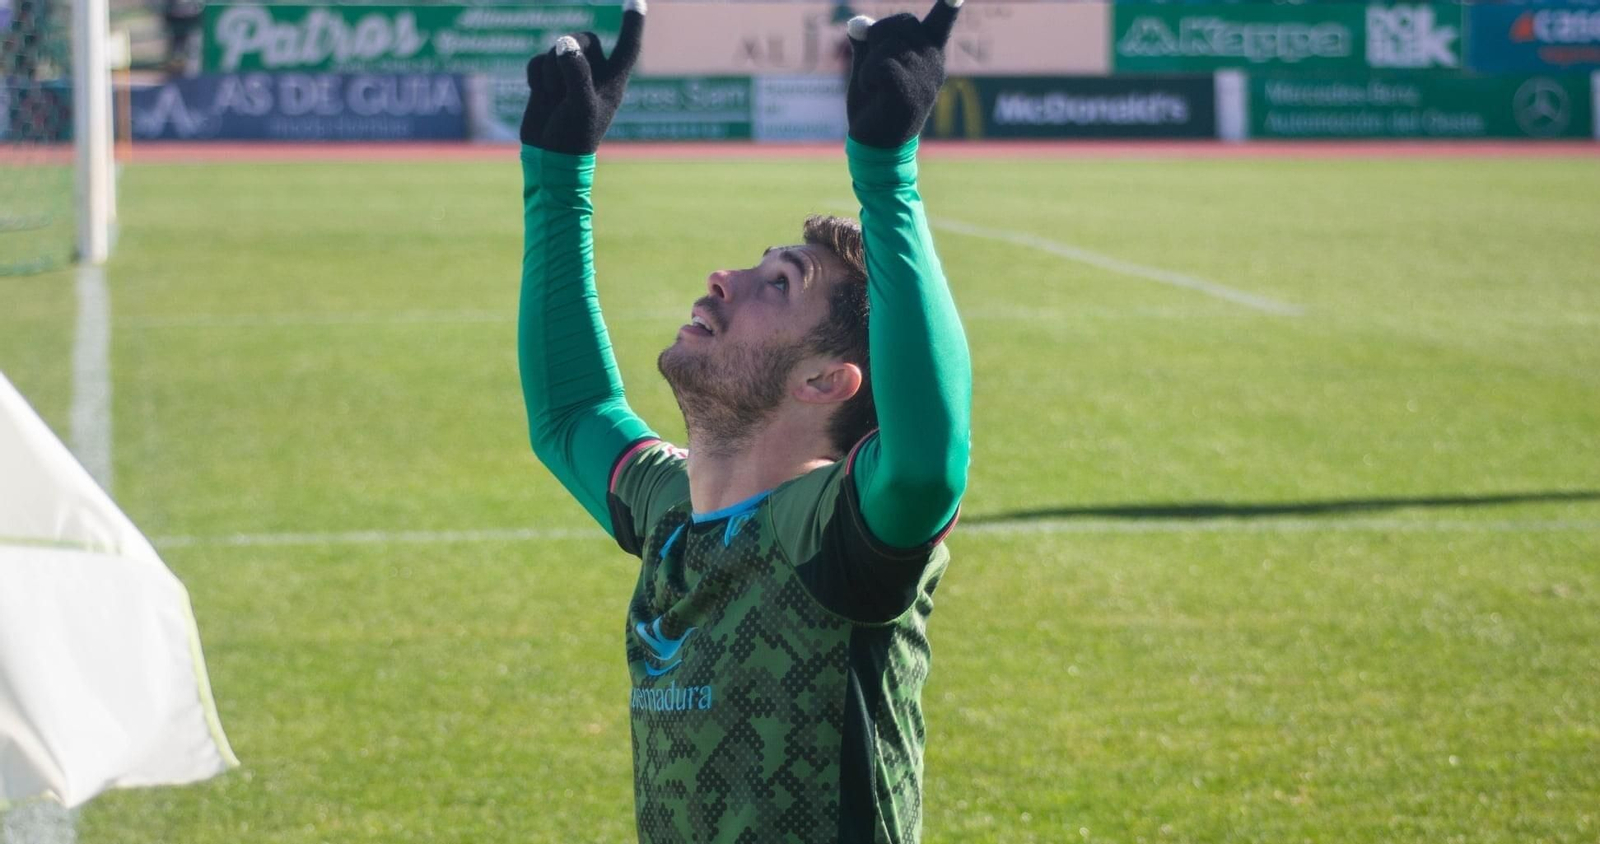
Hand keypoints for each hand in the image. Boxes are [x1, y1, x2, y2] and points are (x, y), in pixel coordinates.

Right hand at [521, 0, 645, 154]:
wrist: (548, 156)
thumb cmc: (573, 136)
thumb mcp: (581, 105)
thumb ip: (576, 72)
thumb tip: (563, 44)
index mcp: (613, 81)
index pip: (628, 46)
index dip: (632, 23)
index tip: (636, 0)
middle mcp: (594, 74)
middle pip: (581, 39)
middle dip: (567, 55)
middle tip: (564, 88)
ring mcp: (569, 76)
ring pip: (556, 49)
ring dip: (550, 73)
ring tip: (554, 100)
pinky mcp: (547, 80)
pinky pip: (538, 60)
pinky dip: (536, 76)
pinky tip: (541, 97)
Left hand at [845, 0, 960, 148]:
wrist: (877, 147)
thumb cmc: (874, 105)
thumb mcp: (868, 68)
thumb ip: (866, 44)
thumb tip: (857, 24)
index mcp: (929, 52)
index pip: (942, 20)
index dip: (950, 5)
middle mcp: (934, 62)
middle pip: (901, 22)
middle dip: (877, 36)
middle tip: (872, 67)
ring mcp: (927, 78)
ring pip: (888, 45)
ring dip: (869, 64)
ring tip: (875, 88)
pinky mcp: (913, 92)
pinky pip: (882, 65)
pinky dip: (868, 77)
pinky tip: (874, 93)